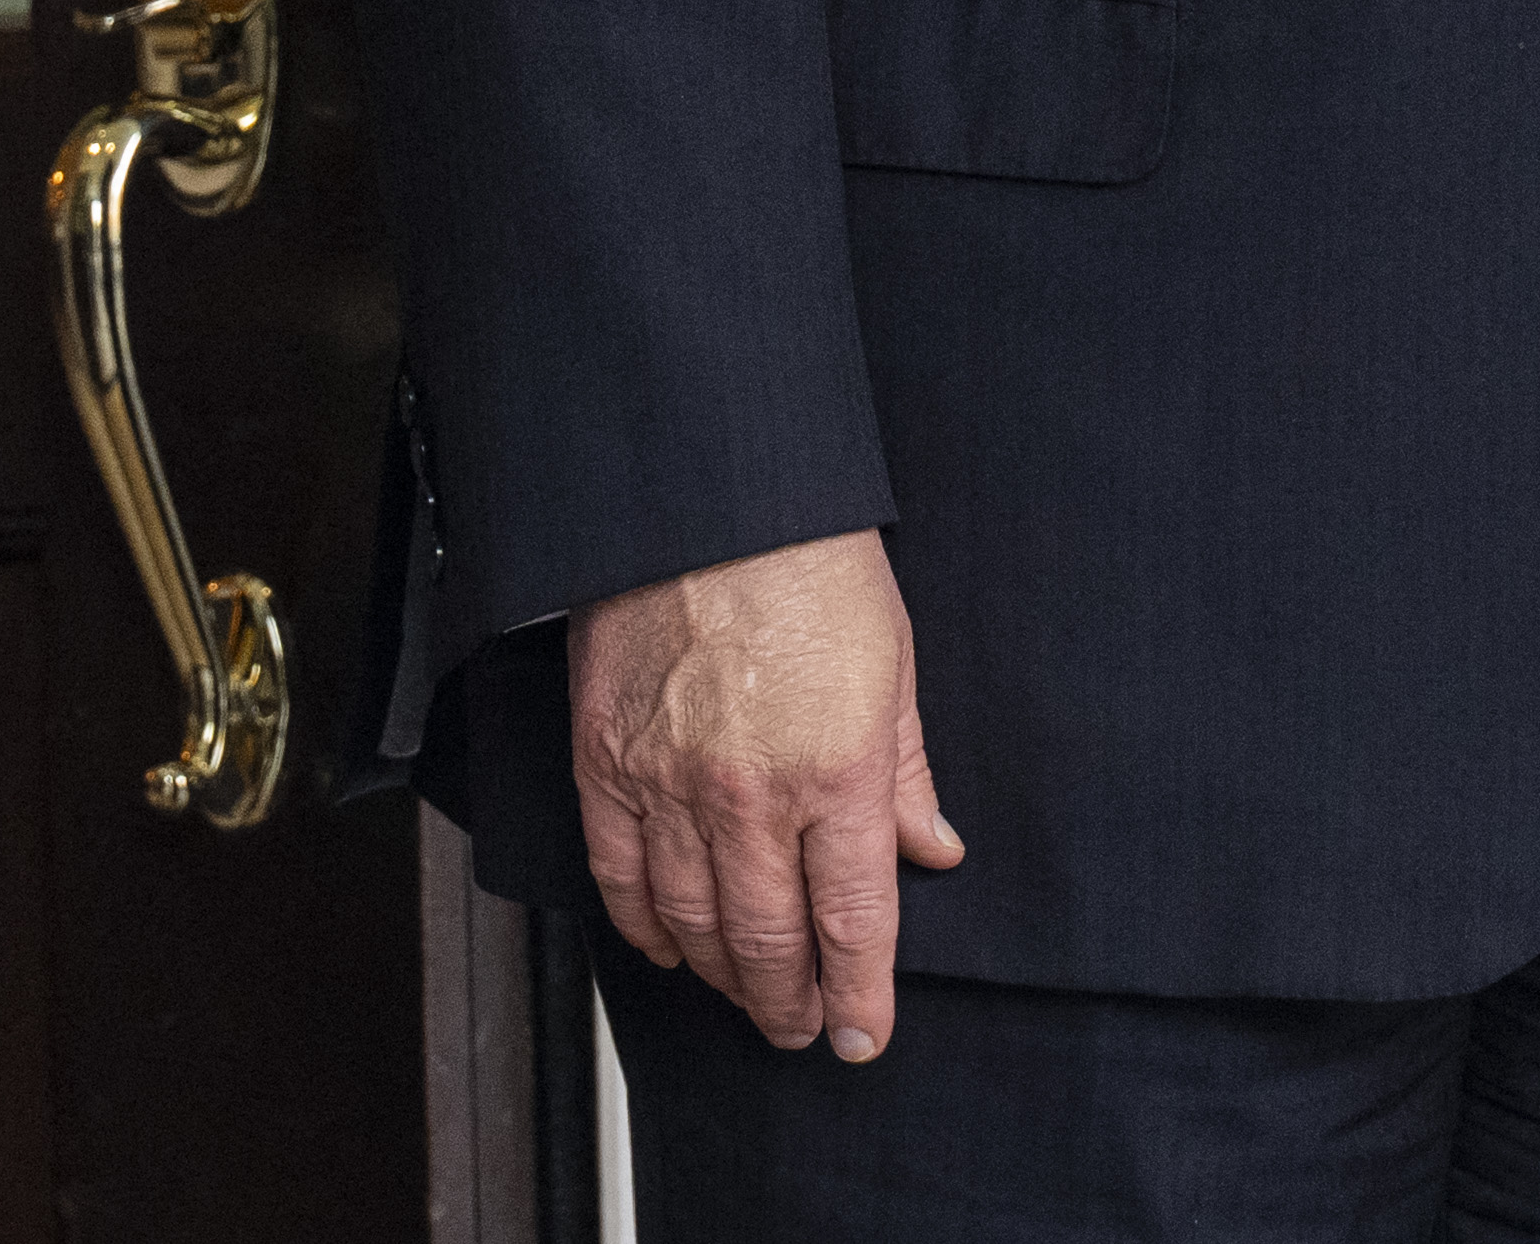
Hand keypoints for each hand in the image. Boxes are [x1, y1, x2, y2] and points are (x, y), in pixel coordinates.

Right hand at [570, 528, 966, 1061]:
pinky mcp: (608, 766)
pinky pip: (621, 877)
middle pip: (769, 940)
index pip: (853, 920)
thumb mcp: (893, 666)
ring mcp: (671, 785)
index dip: (858, 994)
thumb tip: (931, 849)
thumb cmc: (809, 566)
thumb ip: (907, 773)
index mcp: (838, 771)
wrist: (710, 504)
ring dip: (723, 977)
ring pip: (693, 923)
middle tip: (802, 1029)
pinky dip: (644, 927)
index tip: (861, 1036)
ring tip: (749, 998)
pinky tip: (668, 948)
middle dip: (791, 1001)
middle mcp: (753, 794)